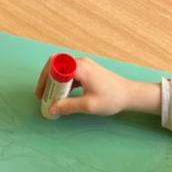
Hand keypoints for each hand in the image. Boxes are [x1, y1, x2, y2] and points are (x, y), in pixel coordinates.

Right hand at [43, 57, 158, 117]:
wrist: (130, 94)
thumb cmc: (112, 98)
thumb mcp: (89, 105)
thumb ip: (68, 106)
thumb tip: (51, 109)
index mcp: (80, 67)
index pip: (54, 65)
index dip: (44, 79)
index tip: (41, 93)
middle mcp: (81, 62)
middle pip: (56, 65)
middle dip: (47, 80)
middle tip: (43, 96)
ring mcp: (84, 66)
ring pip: (62, 70)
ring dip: (55, 83)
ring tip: (51, 98)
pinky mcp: (87, 71)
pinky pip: (70, 74)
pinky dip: (63, 84)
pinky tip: (62, 96)